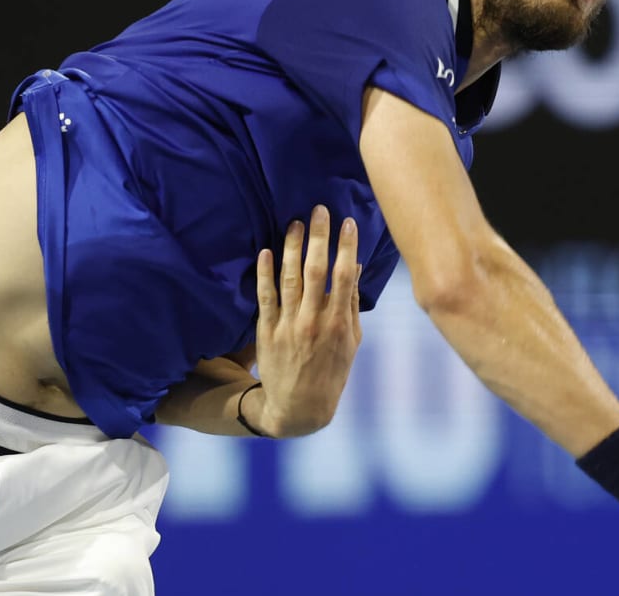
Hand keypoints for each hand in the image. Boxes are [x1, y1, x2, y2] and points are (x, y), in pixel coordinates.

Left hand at [248, 205, 361, 437]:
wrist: (300, 407)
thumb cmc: (331, 373)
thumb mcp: (351, 342)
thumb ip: (351, 305)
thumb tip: (353, 267)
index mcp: (338, 324)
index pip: (343, 277)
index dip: (346, 247)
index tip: (348, 222)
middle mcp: (314, 321)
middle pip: (316, 271)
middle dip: (319, 238)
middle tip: (319, 211)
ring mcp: (289, 326)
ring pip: (290, 278)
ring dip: (292, 248)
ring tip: (295, 223)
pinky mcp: (268, 331)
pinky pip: (265, 297)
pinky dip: (265, 274)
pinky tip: (266, 252)